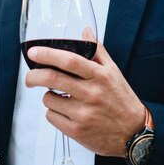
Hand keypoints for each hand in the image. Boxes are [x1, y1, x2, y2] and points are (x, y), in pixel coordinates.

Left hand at [25, 42, 145, 156]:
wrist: (133, 133)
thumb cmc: (122, 100)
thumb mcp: (114, 72)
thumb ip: (97, 51)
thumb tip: (85, 31)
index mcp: (100, 76)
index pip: (70, 60)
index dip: (48, 54)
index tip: (34, 52)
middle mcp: (91, 94)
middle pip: (52, 79)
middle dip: (33, 75)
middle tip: (30, 77)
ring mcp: (83, 113)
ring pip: (49, 99)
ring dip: (49, 96)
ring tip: (60, 97)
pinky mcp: (77, 130)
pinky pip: (51, 117)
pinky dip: (54, 112)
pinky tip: (66, 111)